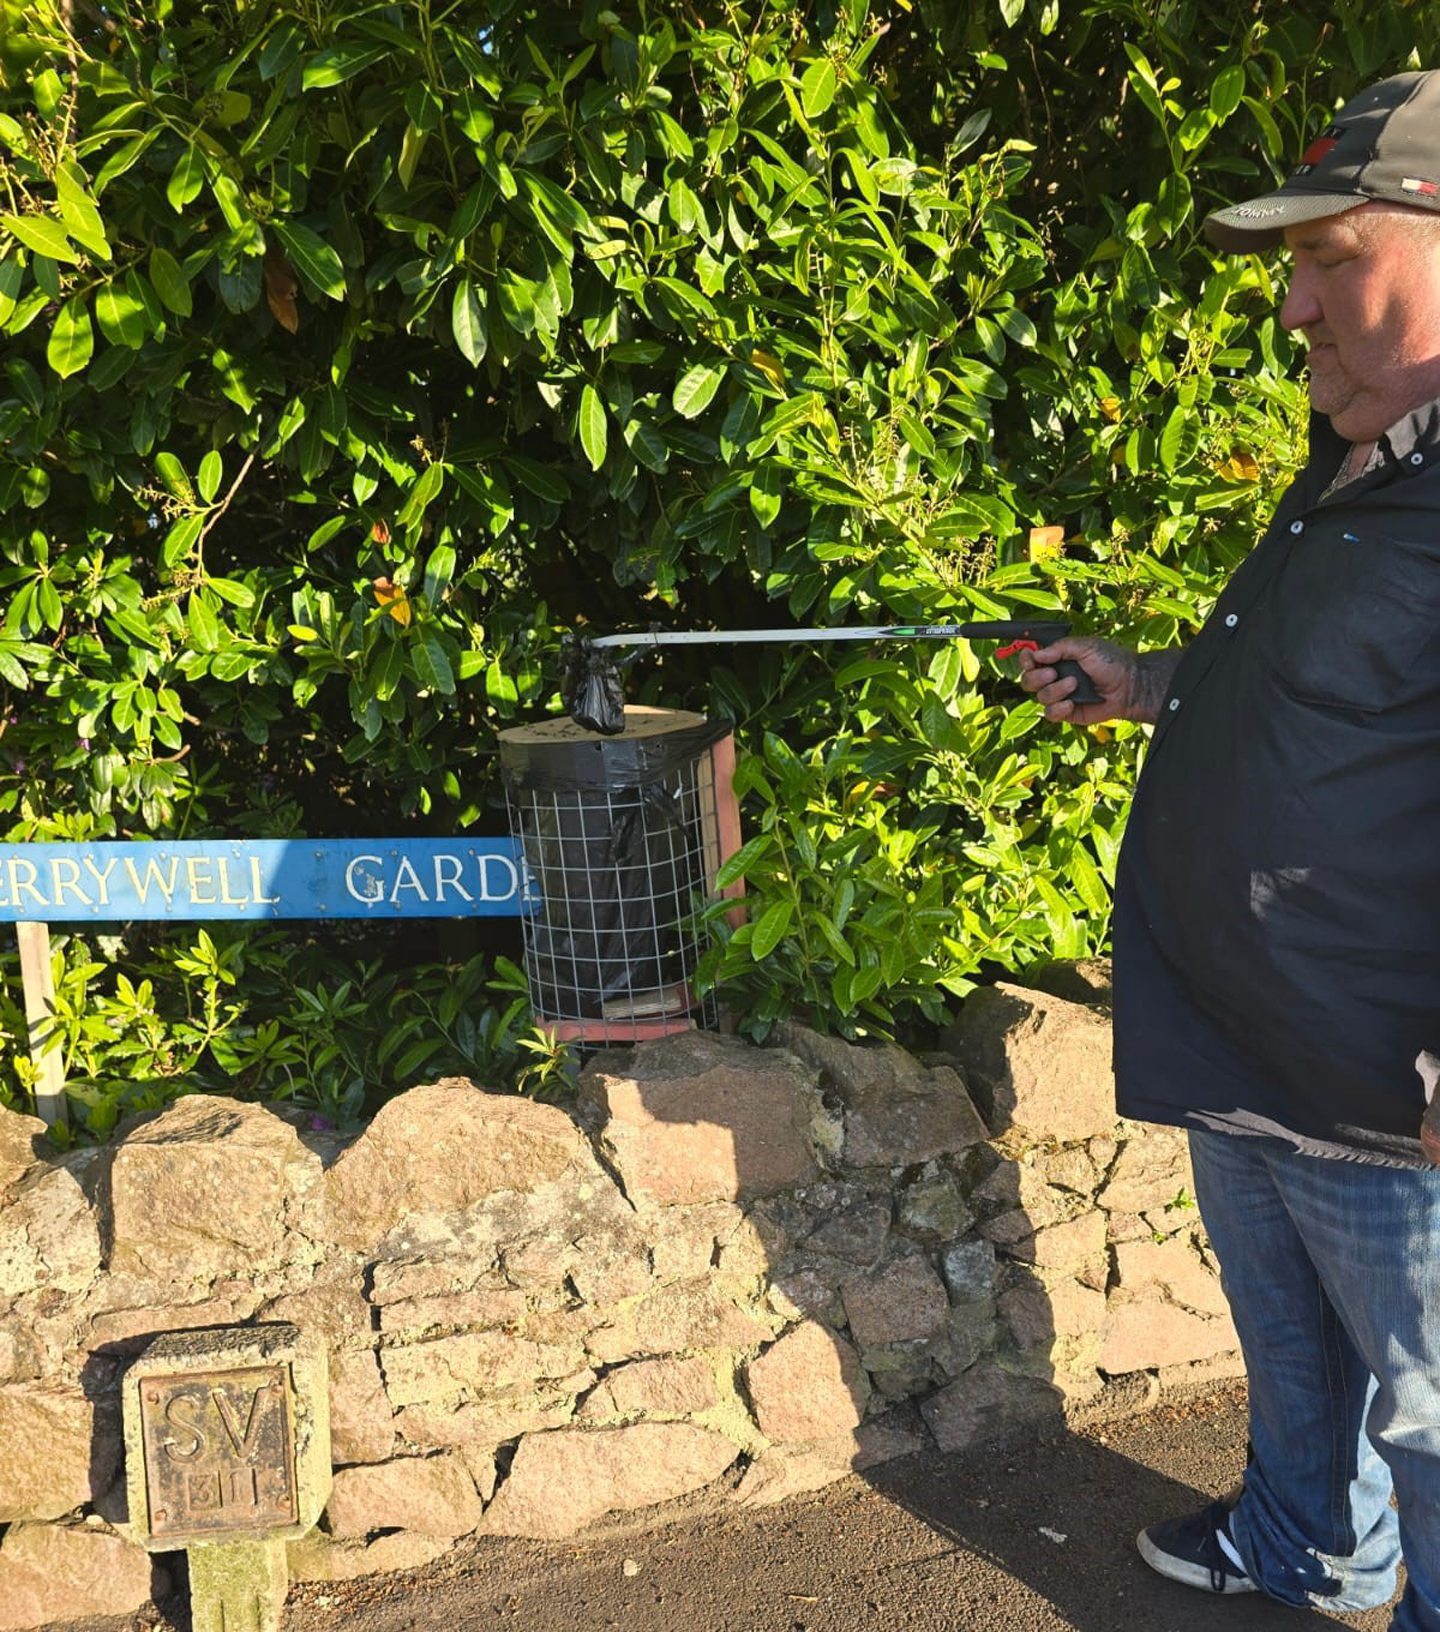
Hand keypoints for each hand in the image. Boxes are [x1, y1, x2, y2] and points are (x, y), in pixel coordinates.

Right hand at [1018, 638, 1177, 725]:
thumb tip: (1038, 654)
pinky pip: (1050, 714)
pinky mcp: (1066, 713)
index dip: (1026, 659)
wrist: (1129, 685)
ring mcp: (1059, 696)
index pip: (1031, 659)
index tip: (1031, 658)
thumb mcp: (1087, 646)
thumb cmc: (1111, 662)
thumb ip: (1060, 647)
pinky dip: (1058, 708)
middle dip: (1036, 677)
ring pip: (1039, 696)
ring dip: (1054, 690)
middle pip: (1028, 680)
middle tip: (1053, 673)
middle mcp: (1055, 677)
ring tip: (1074, 684)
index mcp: (1057, 658)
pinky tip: (1071, 703)